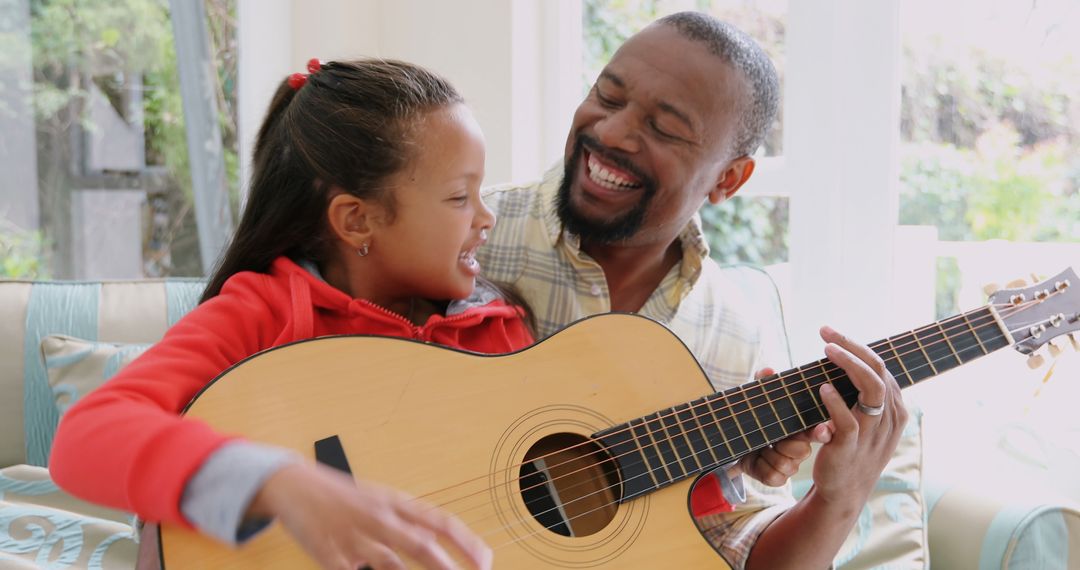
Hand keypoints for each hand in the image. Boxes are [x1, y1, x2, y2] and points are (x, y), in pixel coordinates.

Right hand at [248, 462, 491, 569]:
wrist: (295, 484)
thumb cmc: (345, 498)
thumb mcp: (382, 502)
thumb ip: (410, 523)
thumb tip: (445, 543)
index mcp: (396, 503)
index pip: (440, 522)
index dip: (466, 542)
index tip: (486, 561)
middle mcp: (379, 517)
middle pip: (420, 545)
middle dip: (447, 568)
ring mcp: (353, 535)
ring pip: (389, 562)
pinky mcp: (328, 551)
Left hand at [733, 368, 829, 486]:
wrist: (730, 442)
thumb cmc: (750, 419)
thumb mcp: (754, 400)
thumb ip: (761, 384)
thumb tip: (767, 370)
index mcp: (799, 427)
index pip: (817, 430)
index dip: (820, 432)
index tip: (820, 430)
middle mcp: (798, 447)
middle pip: (802, 450)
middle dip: (785, 444)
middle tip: (771, 437)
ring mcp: (789, 464)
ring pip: (789, 464)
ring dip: (770, 454)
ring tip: (760, 446)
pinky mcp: (776, 478)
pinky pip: (775, 477)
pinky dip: (762, 467)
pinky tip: (756, 458)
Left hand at [810, 326, 906, 509]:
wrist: (843, 490)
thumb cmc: (849, 448)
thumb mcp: (863, 419)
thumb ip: (860, 394)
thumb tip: (844, 358)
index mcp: (893, 408)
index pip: (881, 367)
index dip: (857, 346)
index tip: (830, 333)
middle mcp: (888, 418)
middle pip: (879, 371)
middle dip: (853, 347)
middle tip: (826, 334)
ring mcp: (872, 433)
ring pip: (871, 389)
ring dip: (849, 366)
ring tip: (827, 351)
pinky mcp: (852, 448)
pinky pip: (849, 421)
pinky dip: (835, 402)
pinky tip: (822, 388)